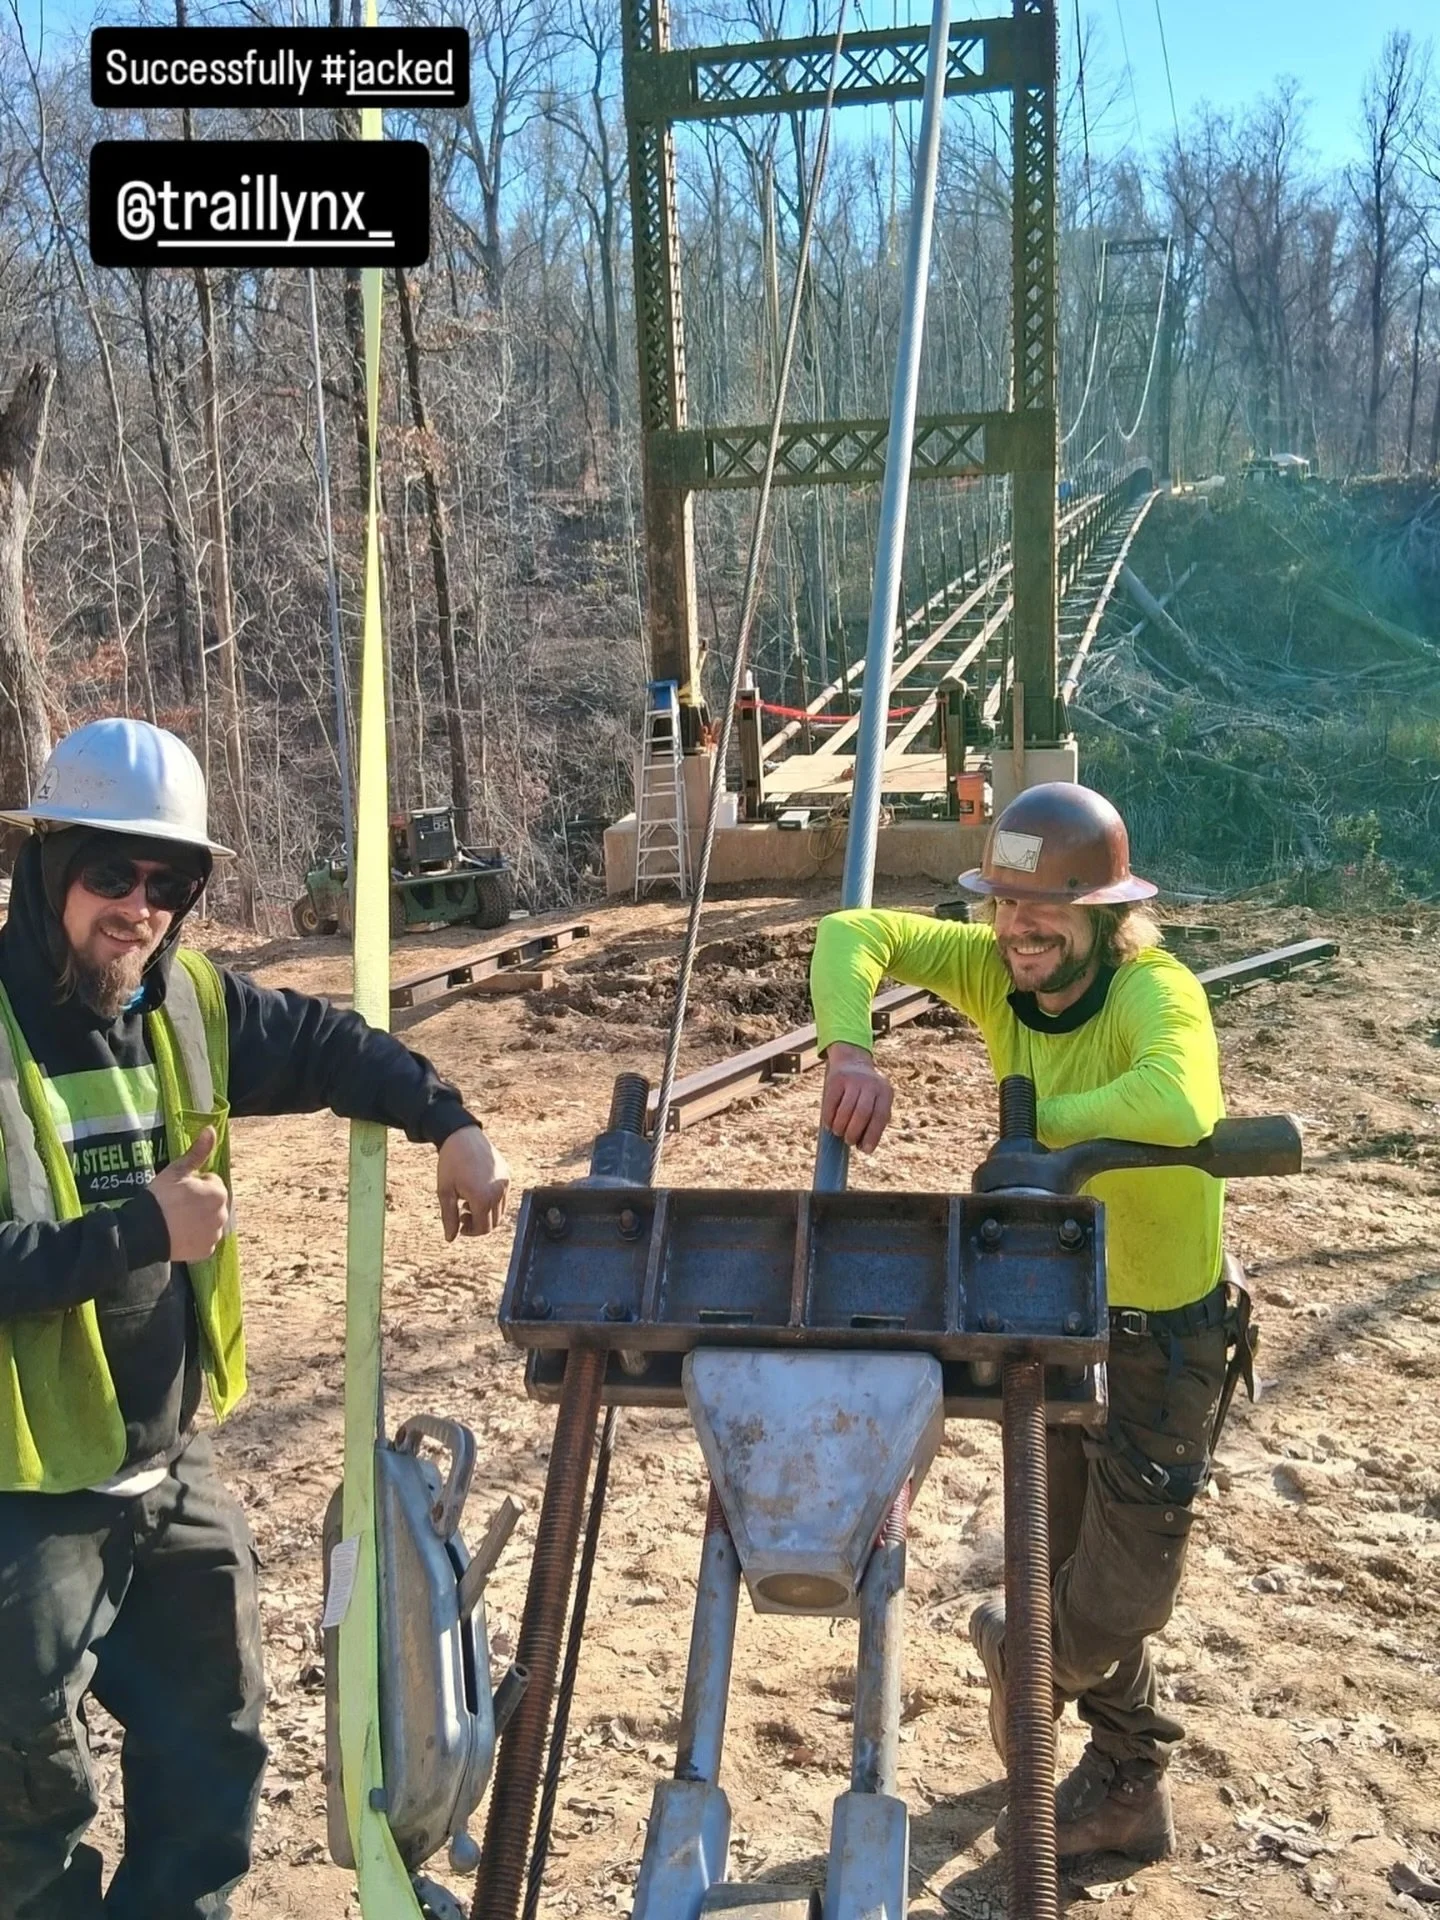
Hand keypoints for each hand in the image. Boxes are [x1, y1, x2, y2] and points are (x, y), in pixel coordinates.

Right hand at [150, 1126, 229, 1261]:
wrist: (144, 1231)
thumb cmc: (160, 1197)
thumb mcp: (177, 1171)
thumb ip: (198, 1152)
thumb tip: (211, 1129)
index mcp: (219, 1193)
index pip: (212, 1183)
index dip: (194, 1184)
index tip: (179, 1190)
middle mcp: (223, 1215)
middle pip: (213, 1203)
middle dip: (199, 1202)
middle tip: (177, 1206)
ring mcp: (215, 1235)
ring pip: (209, 1223)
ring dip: (199, 1220)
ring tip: (176, 1220)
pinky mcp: (206, 1252)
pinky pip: (204, 1241)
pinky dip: (195, 1239)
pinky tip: (179, 1235)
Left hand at [437, 1127, 510, 1239]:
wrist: (462, 1136)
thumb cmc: (450, 1164)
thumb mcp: (444, 1192)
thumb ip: (449, 1217)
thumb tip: (450, 1239)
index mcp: (482, 1198)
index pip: (483, 1228)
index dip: (470, 1231)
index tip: (459, 1225)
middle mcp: (498, 1192)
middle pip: (494, 1222)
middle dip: (478, 1224)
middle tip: (462, 1214)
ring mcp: (505, 1183)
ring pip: (500, 1211)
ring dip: (486, 1213)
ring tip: (469, 1202)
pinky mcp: (507, 1175)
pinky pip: (503, 1197)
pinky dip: (492, 1201)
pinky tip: (477, 1191)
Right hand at [820, 1043, 893, 1152]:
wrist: (852, 1062)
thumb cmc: (866, 1093)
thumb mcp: (876, 1102)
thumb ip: (873, 1123)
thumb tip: (864, 1148)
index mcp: (885, 1092)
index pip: (880, 1116)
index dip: (873, 1135)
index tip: (865, 1150)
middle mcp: (871, 1084)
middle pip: (862, 1113)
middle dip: (854, 1132)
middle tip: (849, 1141)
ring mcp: (853, 1079)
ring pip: (846, 1110)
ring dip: (840, 1127)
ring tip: (839, 1133)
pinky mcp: (836, 1079)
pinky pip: (831, 1103)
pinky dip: (829, 1118)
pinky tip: (830, 1124)